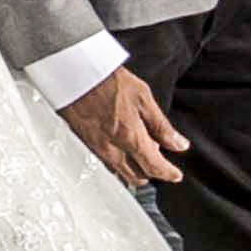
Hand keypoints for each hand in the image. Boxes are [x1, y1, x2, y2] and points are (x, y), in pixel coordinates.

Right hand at [64, 66, 190, 188]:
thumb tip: (178, 144)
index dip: (168, 173)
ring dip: (133, 167)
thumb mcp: (143, 98)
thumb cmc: (105, 81)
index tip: (175, 174)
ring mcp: (95, 149)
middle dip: (150, 171)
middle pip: (136, 176)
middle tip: (158, 158)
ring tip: (139, 149)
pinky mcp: (84, 144)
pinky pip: (105, 162)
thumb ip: (161, 126)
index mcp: (130, 138)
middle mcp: (112, 150)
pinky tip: (119, 145)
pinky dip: (117, 161)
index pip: (154, 167)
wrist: (72, 74)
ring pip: (119, 172)